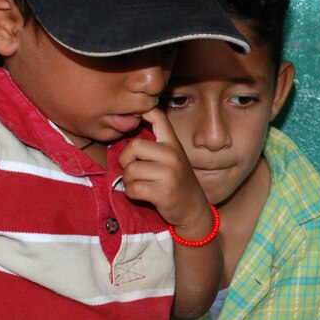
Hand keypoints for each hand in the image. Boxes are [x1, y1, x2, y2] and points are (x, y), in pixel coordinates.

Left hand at [118, 108, 209, 231]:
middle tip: (133, 169)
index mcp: (173, 144)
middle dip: (126, 160)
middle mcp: (172, 155)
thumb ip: (156, 144)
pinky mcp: (163, 192)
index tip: (136, 116)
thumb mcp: (172, 157)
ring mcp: (169, 174)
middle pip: (134, 146)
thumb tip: (132, 123)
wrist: (194, 209)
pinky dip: (132, 193)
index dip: (143, 111)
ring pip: (131, 170)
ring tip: (140, 183)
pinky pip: (132, 188)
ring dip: (128, 180)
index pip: (158, 117)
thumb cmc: (176, 181)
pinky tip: (142, 194)